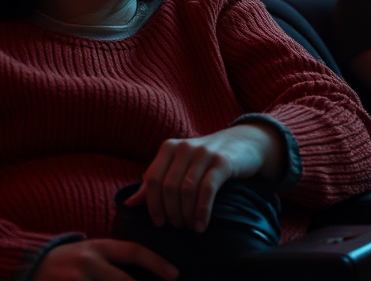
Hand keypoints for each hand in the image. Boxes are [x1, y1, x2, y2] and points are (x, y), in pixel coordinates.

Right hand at [32, 239, 177, 280]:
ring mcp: (76, 280)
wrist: (27, 266)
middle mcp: (88, 262)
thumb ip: (112, 258)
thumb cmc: (66, 261)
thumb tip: (145, 268)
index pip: (134, 251)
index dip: (157, 262)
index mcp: (98, 247)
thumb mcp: (88, 250)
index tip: (174, 274)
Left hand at [125, 124, 283, 232]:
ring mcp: (204, 153)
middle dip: (171, 213)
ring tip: (190, 228)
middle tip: (177, 227)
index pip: (152, 179)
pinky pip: (207, 189)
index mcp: (169, 147)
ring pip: (187, 190)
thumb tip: (127, 204)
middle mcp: (184, 147)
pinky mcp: (222, 162)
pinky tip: (201, 225)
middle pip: (168, 187)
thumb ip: (153, 184)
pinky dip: (202, 211)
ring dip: (186, 215)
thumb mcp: (178, 166)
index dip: (153, 205)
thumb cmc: (205, 160)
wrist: (244, 143)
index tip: (159, 223)